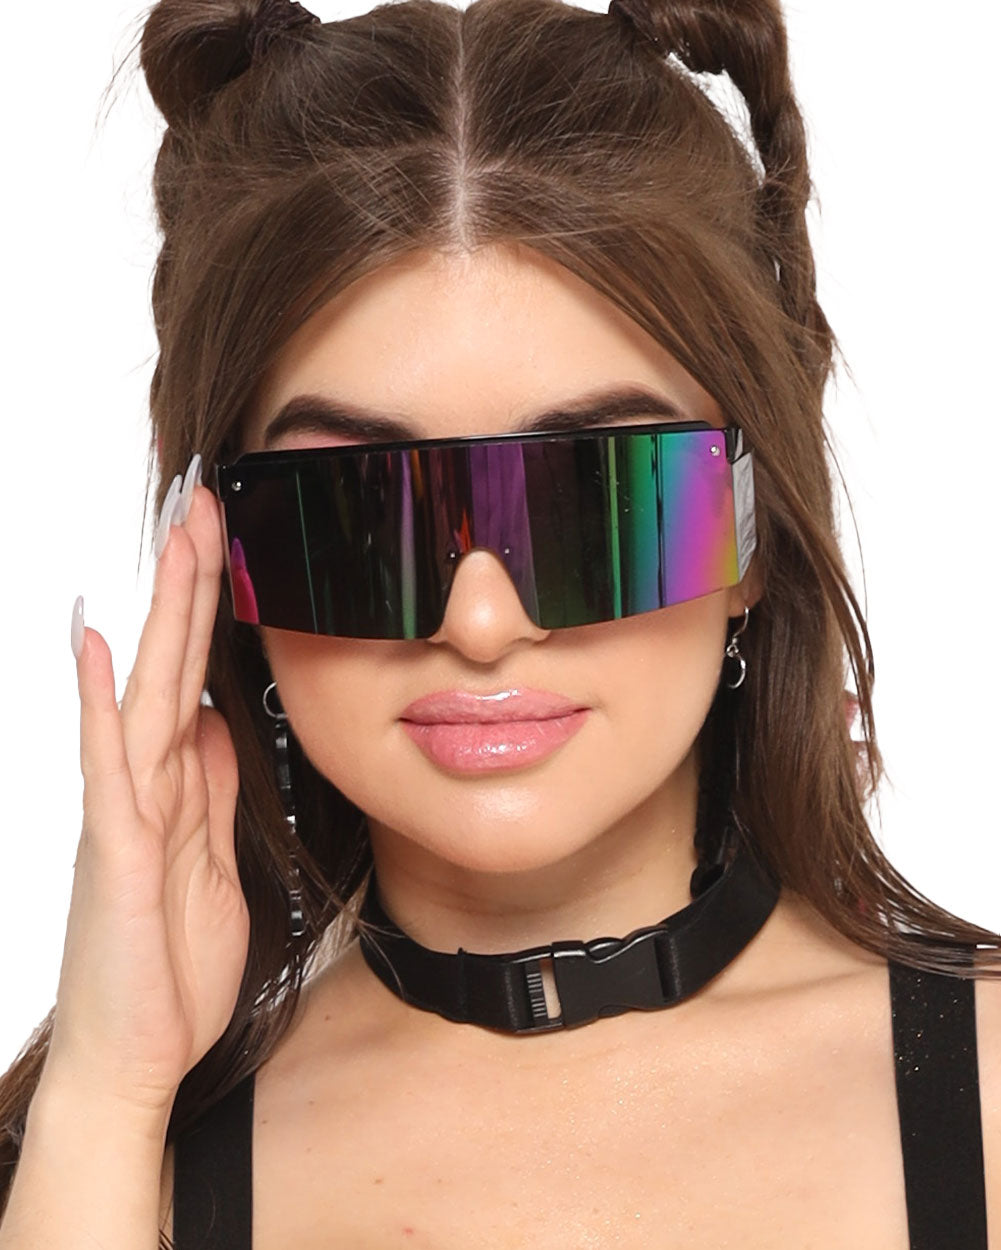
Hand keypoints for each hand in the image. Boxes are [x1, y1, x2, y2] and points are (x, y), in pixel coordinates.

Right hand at [46, 457, 249, 1118]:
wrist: (136, 1053)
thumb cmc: (169, 962)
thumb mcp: (214, 856)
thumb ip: (214, 787)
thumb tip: (218, 722)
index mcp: (179, 783)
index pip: (198, 675)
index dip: (216, 608)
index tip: (233, 542)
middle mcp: (147, 781)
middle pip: (174, 662)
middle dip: (194, 582)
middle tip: (207, 504)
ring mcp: (127, 808)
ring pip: (146, 688)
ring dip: (162, 612)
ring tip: (174, 538)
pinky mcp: (118, 847)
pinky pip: (108, 762)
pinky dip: (100, 701)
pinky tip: (92, 641)